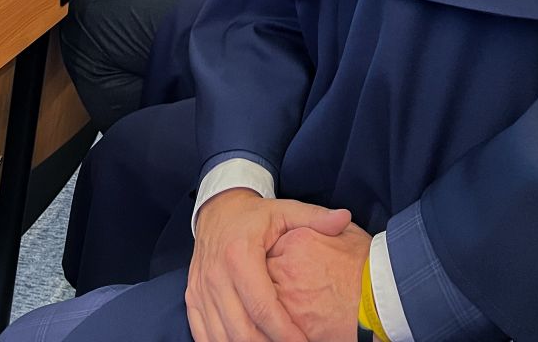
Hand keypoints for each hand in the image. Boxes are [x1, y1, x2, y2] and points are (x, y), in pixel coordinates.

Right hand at [186, 188, 351, 341]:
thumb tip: (344, 218)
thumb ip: (315, 217)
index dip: (285, 332)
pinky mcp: (192, 297)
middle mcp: (216, 275)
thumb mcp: (285, 210)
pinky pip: (204, 334)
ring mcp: (200, 289)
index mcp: (239, 255)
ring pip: (222, 337)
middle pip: (242, 330)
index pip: (263, 307)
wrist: (217, 209)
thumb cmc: (255, 215)